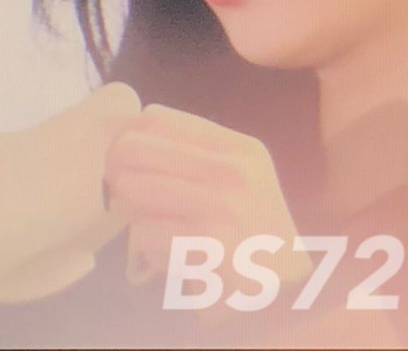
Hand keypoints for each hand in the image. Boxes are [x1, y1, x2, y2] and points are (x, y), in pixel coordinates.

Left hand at [105, 104, 311, 297]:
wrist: (289, 289)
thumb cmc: (252, 233)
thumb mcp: (238, 179)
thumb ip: (191, 157)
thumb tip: (122, 142)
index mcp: (236, 148)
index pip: (155, 118)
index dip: (127, 139)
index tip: (126, 164)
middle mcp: (231, 169)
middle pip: (134, 148)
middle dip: (119, 174)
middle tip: (127, 198)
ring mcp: (221, 205)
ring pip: (132, 190)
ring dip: (136, 216)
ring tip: (160, 232)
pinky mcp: (209, 245)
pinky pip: (143, 235)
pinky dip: (149, 251)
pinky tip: (176, 260)